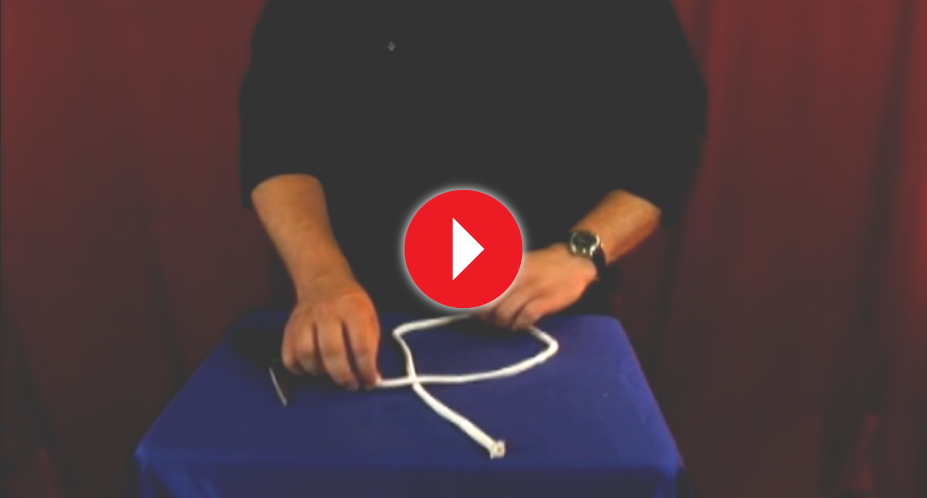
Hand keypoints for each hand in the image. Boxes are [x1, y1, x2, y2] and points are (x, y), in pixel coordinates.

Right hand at [281, 269, 380, 389]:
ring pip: (306, 355)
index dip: (366, 370)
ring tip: (331, 375)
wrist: (324, 282)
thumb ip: (372, 346)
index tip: (369, 382)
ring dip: (320, 373)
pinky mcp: (290, 329)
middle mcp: (327, 314)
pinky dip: (300, 370)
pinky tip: (313, 370)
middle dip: (343, 376)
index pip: (360, 346)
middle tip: (351, 385)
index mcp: (353, 310)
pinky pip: (289, 356)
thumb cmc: (350, 305)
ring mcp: (305, 321)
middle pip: (332, 352)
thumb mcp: (370, 317)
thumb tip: (372, 377)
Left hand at [477, 243, 597, 330]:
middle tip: (492, 322)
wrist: (574, 259)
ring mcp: (532, 288)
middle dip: (488, 318)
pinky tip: (522, 325)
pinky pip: (526, 317)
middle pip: (490, 305)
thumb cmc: (544, 265)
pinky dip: (521, 325)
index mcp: (508, 269)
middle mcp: (517, 278)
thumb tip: (482, 296)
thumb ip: (502, 278)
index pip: (482, 288)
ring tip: (508, 325)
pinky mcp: (547, 299)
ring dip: (503, 324)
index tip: (473, 311)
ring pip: (505, 313)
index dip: (475, 304)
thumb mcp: (519, 265)